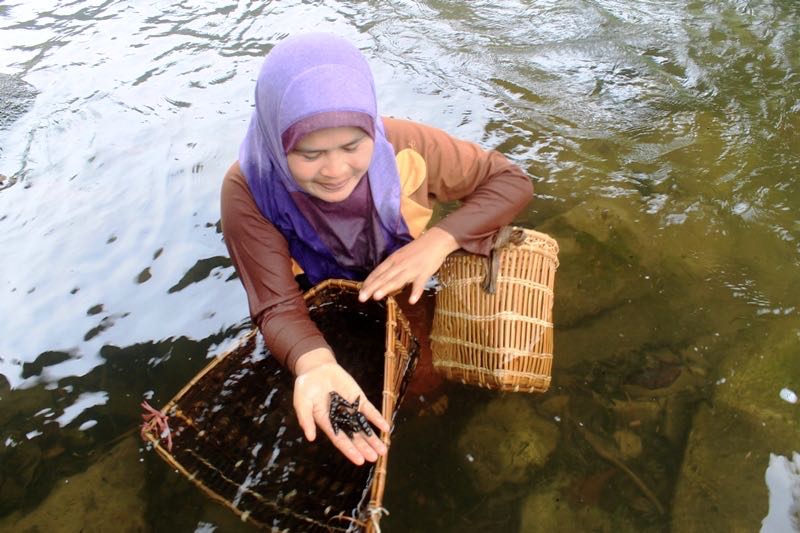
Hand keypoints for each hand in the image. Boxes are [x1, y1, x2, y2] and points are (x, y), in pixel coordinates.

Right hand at [293, 348, 389, 464]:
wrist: (316, 369)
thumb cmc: (306, 387)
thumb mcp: (301, 402)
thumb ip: (305, 419)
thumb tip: (310, 437)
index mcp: (327, 423)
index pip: (340, 440)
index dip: (350, 450)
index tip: (360, 461)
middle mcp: (341, 419)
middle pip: (355, 437)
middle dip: (365, 447)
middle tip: (375, 458)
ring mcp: (351, 409)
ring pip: (364, 426)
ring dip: (373, 438)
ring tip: (383, 450)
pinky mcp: (358, 399)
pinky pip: (369, 410)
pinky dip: (377, 418)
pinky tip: (385, 427)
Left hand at [359, 227, 458, 303]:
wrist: (436, 241)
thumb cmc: (417, 249)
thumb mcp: (401, 255)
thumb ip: (392, 266)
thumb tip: (382, 277)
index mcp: (393, 259)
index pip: (378, 271)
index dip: (369, 282)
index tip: (360, 291)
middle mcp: (400, 264)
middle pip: (384, 277)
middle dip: (372, 287)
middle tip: (362, 298)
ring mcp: (412, 269)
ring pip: (397, 280)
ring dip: (387, 288)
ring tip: (377, 296)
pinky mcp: (424, 273)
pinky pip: (419, 284)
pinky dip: (416, 292)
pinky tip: (411, 300)